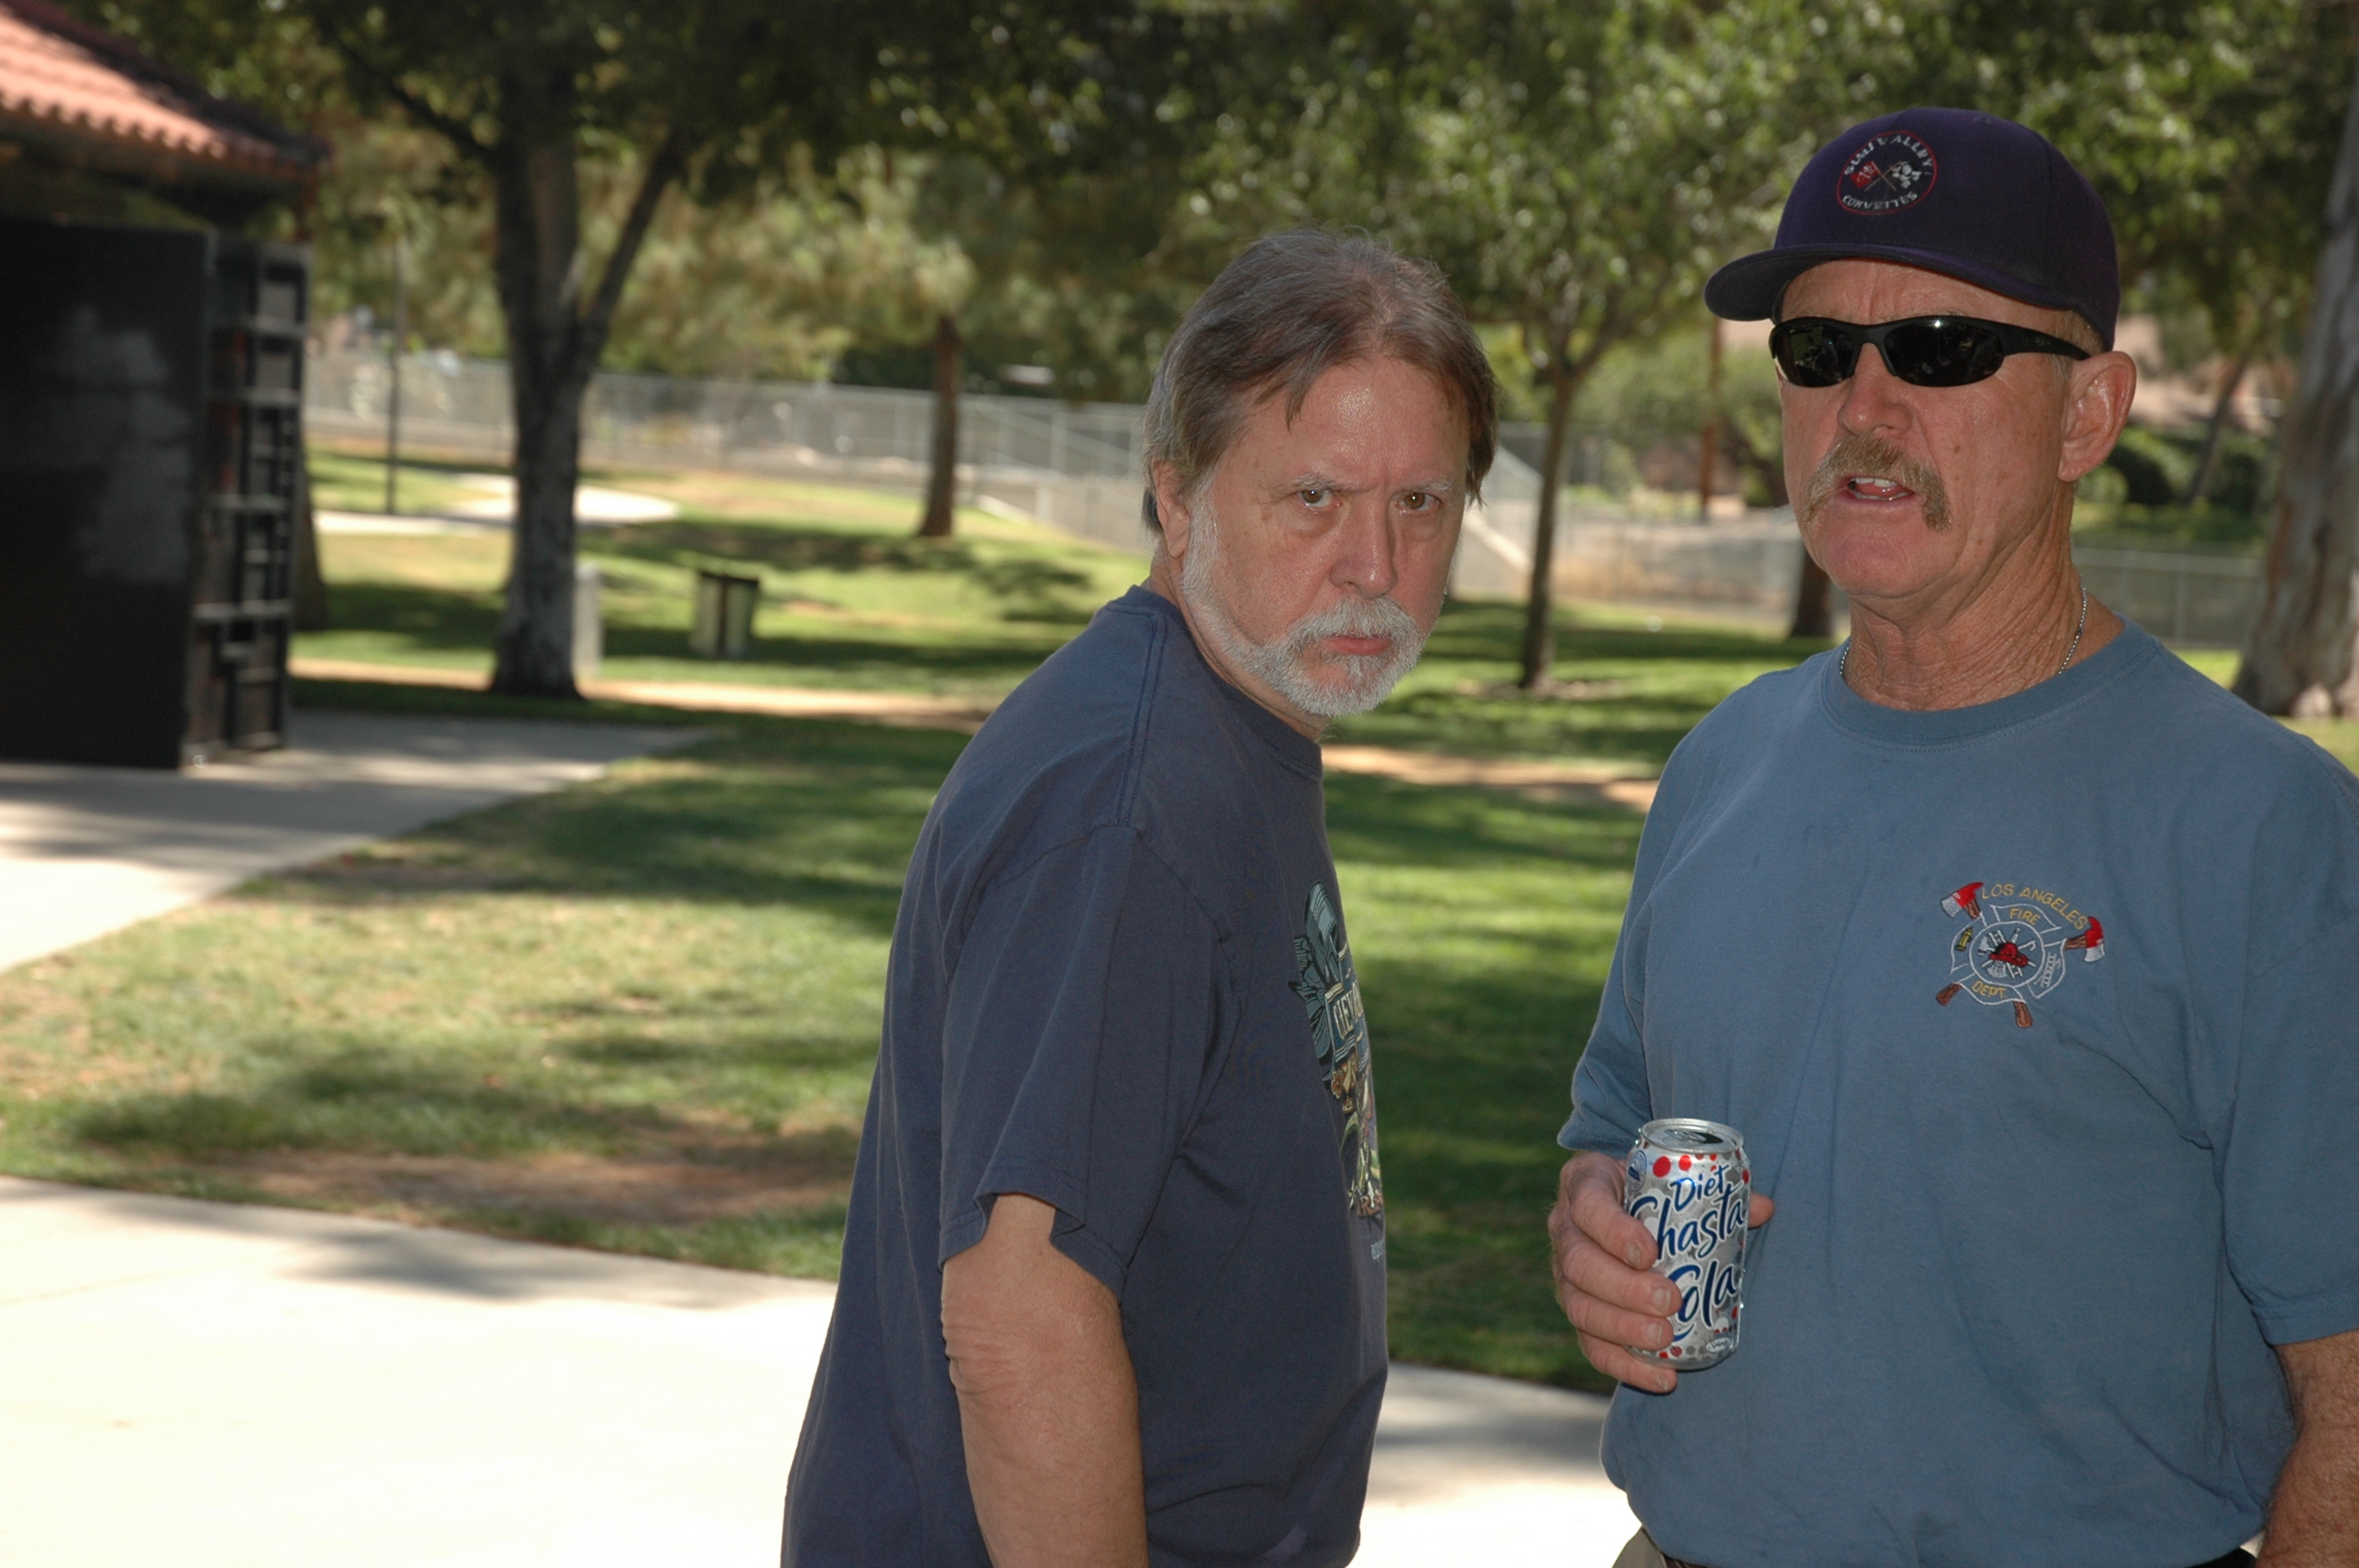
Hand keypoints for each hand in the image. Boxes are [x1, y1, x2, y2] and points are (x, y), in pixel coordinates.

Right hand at [1548, 1150, 1773, 1393]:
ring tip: (1664, 1338)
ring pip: (1578, 1307)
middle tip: (1669, 1301)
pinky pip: (1590, 1344)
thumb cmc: (1652, 1188)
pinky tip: (1662, 1378)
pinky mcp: (1578, 1311)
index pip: (1589, 1206)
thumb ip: (1715, 1191)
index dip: (1613, 1232)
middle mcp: (1566, 1229)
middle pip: (1579, 1263)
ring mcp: (1564, 1274)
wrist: (1623, 1203)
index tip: (1650, 1253)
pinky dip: (1624, 1365)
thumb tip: (1765, 1209)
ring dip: (1622, 1328)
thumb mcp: (1672, 1178)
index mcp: (1586, 1183)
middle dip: (1623, 1288)